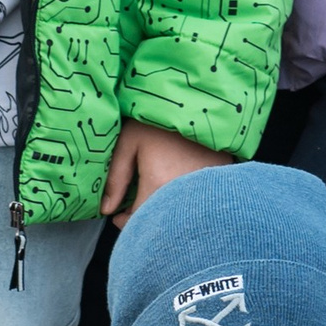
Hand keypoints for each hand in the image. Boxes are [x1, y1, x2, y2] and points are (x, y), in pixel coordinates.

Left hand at [99, 121, 235, 219]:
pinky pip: (198, 202)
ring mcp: (204, 189)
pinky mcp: (219, 181)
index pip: (138, 221)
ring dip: (164, 211)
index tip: (119, 214)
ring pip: (179, 214)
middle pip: (160, 222)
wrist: (200, 104)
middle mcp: (182, 195)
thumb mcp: (130, 142)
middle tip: (135, 206)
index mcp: (157, 186)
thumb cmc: (160, 121)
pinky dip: (185, 201)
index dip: (124, 221)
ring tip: (156, 194)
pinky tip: (178, 186)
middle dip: (144, 219)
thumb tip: (106, 209)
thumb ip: (116, 178)